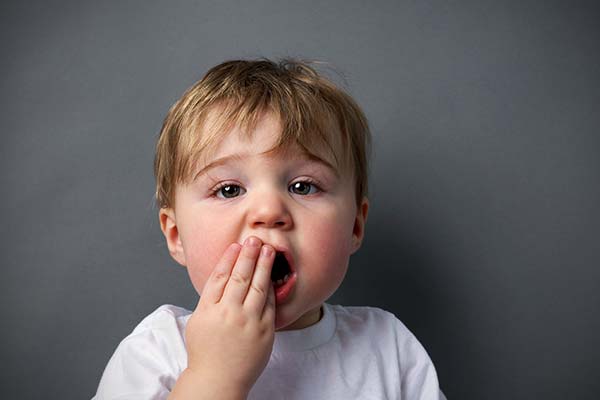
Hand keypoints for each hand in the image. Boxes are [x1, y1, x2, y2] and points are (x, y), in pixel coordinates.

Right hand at [178, 236, 275, 397]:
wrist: (218, 381)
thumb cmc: (206, 351)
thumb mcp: (198, 321)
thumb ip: (210, 299)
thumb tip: (222, 275)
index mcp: (208, 310)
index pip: (220, 276)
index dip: (229, 258)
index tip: (236, 245)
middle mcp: (228, 313)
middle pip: (240, 276)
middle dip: (249, 255)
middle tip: (255, 240)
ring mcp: (248, 322)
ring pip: (258, 287)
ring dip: (264, 265)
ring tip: (269, 250)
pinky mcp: (265, 331)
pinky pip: (270, 304)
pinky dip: (271, 288)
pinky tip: (272, 276)